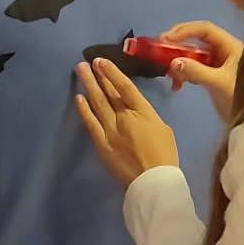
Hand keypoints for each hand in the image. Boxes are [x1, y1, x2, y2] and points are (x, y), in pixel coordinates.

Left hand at [74, 58, 178, 186]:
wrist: (154, 182)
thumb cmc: (165, 156)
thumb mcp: (163, 128)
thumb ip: (147, 116)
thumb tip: (136, 111)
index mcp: (143, 112)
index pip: (125, 87)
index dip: (112, 73)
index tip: (101, 62)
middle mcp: (125, 117)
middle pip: (108, 92)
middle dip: (97, 76)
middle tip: (86, 62)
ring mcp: (111, 130)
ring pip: (97, 103)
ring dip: (88, 86)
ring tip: (80, 72)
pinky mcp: (102, 144)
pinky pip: (90, 123)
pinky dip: (84, 110)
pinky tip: (78, 98)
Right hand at [160, 20, 241, 121]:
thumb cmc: (241, 99)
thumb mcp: (219, 84)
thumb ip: (196, 71)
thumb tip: (174, 62)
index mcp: (231, 46)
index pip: (205, 29)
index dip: (185, 30)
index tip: (166, 39)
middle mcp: (225, 51)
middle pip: (198, 39)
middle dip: (179, 45)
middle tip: (160, 51)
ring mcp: (218, 64)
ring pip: (194, 55)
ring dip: (179, 62)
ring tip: (169, 74)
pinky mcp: (213, 76)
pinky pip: (194, 68)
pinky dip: (184, 74)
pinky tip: (177, 85)